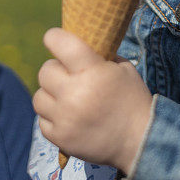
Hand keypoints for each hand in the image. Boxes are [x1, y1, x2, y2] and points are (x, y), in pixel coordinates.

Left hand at [33, 28, 152, 174]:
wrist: (141, 141)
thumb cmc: (132, 100)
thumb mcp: (123, 68)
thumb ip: (100, 55)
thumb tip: (78, 44)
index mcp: (92, 71)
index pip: (60, 43)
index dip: (54, 38)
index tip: (54, 39)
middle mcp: (74, 93)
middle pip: (45, 71)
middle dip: (56, 70)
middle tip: (69, 76)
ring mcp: (64, 117)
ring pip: (39, 96)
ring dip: (50, 95)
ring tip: (66, 99)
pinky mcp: (60, 137)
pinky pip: (42, 120)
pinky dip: (52, 117)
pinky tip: (68, 117)